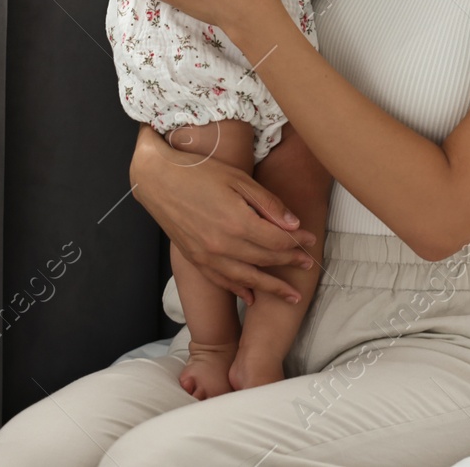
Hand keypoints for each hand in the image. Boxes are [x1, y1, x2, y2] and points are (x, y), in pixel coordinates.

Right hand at [131, 127, 315, 304]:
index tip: (311, 240)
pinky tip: (252, 296)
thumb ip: (268, 204)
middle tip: (308, 264)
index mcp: (238, 222)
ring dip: (271, 288)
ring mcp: (207, 256)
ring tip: (290, 296)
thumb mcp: (239, 179)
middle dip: (290, 263)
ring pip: (247, 278)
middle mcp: (223, 245)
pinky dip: (239, 290)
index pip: (277, 241)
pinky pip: (222, 281)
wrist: (158, 179)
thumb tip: (294, 224)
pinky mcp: (195, 260)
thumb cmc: (199, 172)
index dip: (297, 242)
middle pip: (266, 260)